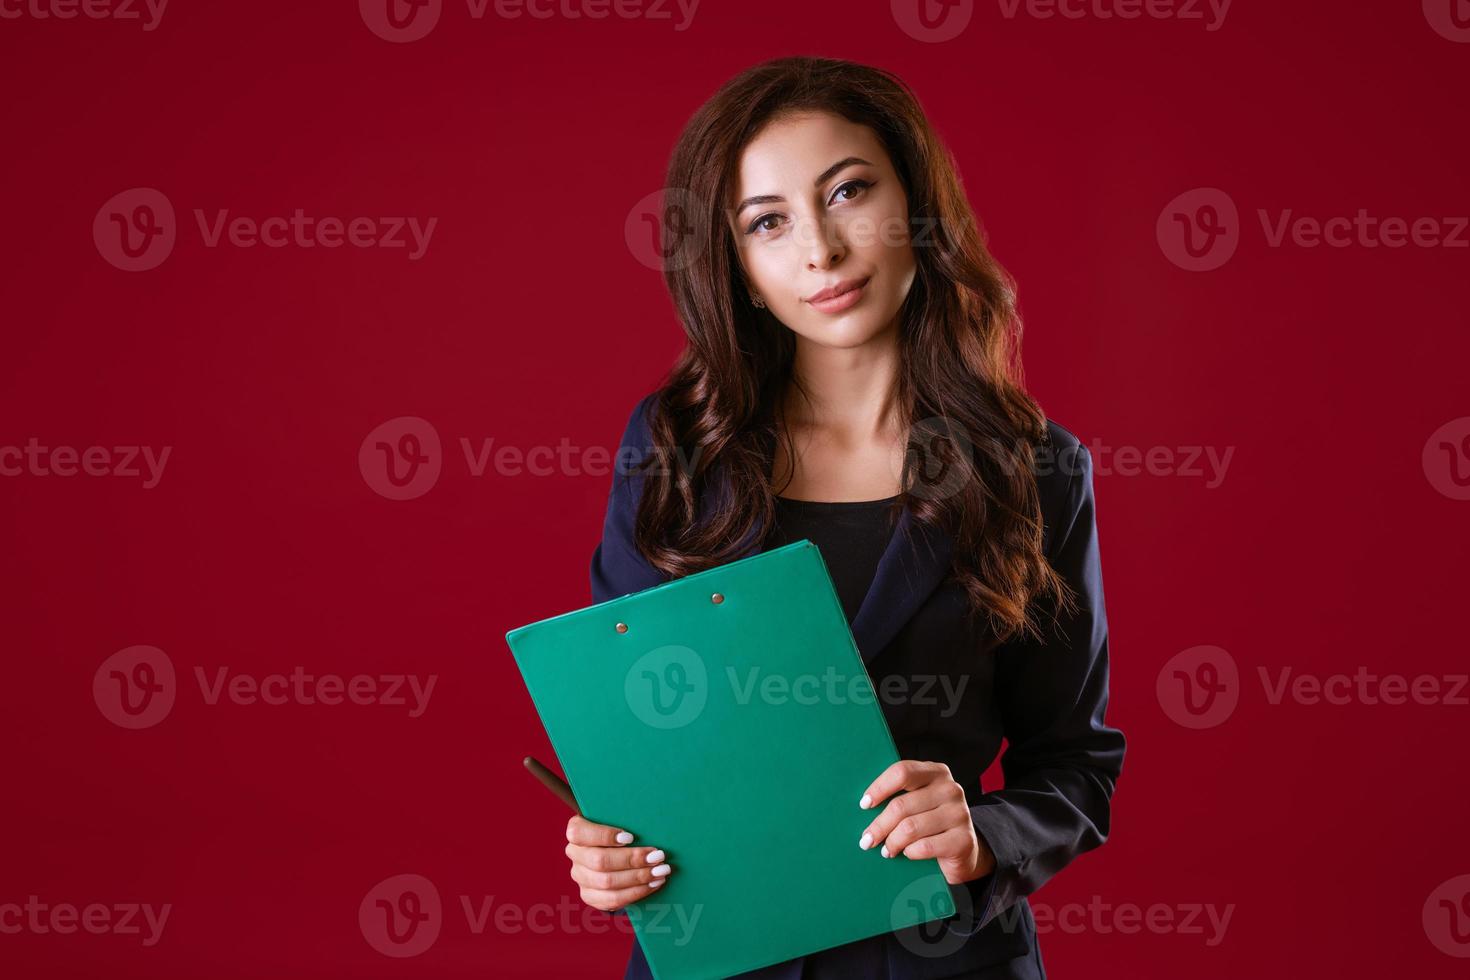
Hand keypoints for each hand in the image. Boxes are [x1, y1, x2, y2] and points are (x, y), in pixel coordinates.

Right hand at [565, 815, 672, 911]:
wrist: (615, 853)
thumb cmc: (621, 832)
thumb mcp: (619, 820)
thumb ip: (627, 820)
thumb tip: (651, 824)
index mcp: (576, 831)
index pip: (579, 833)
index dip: (604, 836)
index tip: (631, 837)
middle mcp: (574, 854)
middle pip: (600, 861)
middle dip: (632, 859)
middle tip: (657, 856)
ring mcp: (580, 877)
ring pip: (607, 882)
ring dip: (638, 877)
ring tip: (660, 871)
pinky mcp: (589, 895)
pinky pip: (612, 900)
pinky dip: (636, 892)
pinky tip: (653, 884)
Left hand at [857, 760, 995, 885]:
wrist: (964, 850)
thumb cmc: (931, 823)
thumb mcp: (918, 802)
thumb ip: (900, 796)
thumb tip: (864, 805)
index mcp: (936, 773)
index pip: (902, 772)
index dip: (879, 788)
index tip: (864, 804)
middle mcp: (950, 789)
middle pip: (901, 805)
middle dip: (879, 825)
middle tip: (867, 840)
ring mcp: (960, 813)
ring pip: (910, 828)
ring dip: (892, 842)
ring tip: (886, 850)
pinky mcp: (963, 839)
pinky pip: (925, 846)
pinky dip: (910, 852)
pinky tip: (907, 853)